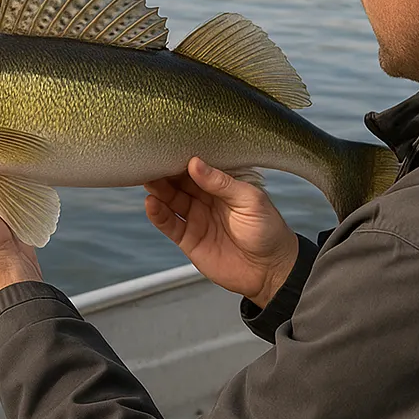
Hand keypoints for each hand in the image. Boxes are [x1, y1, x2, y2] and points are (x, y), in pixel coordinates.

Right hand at [145, 158, 298, 307]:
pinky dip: (158, 214)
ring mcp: (196, 218)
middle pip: (180, 182)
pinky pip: (169, 224)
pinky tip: (151, 204)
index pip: (198, 167)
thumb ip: (222, 183)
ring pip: (171, 200)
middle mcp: (207, 199)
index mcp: (224, 185)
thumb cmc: (268, 231)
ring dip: (158, 190)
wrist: (271, 270)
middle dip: (166, 171)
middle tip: (152, 160)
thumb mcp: (250, 200)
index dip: (184, 158)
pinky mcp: (189, 239)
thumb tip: (195, 163)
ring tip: (148, 180)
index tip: (170, 147)